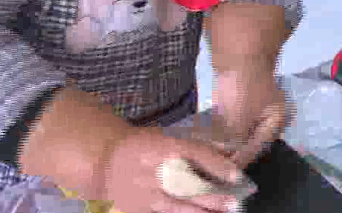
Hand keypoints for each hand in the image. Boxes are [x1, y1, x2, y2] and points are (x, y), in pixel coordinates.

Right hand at [101, 127, 243, 212]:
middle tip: (234, 203)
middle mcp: (153, 170)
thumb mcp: (168, 137)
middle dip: (212, 196)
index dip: (217, 165)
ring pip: (176, 206)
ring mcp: (143, 193)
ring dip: (200, 211)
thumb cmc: (144, 146)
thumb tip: (231, 151)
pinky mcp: (137, 209)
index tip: (236, 176)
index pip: (194, 154)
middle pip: (187, 184)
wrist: (104, 162)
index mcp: (162, 147)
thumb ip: (199, 145)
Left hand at [212, 67, 290, 167]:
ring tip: (209, 158)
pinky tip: (209, 142)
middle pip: (249, 143)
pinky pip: (230, 125)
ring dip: (225, 145)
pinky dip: (221, 134)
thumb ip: (234, 142)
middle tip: (214, 169)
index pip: (256, 148)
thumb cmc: (244, 87)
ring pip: (239, 135)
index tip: (222, 173)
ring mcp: (255, 110)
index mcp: (276, 121)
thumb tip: (224, 159)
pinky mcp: (240, 104)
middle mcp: (269, 118)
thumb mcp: (239, 119)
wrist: (238, 54)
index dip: (239, 161)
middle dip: (232, 155)